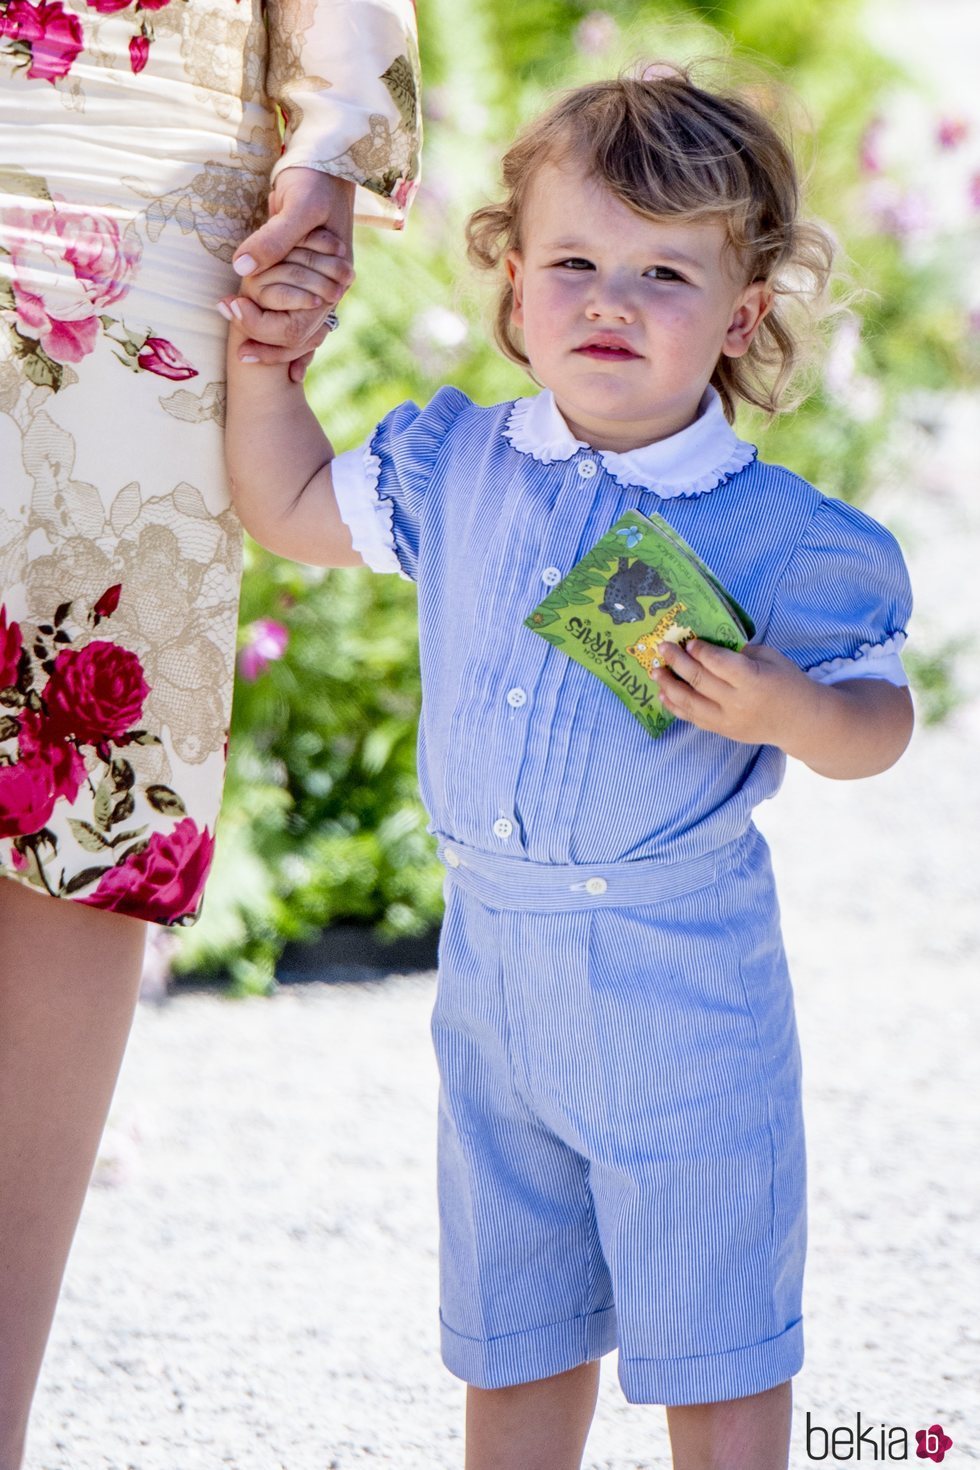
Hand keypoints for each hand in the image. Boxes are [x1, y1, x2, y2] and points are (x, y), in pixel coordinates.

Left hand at [229, 169, 355, 379]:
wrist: (330, 161)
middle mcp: (330, 291)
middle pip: (297, 339)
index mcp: (331, 280)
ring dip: (274, 347)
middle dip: (265, 346)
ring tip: (244, 353)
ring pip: (300, 337)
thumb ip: (272, 240)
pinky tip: (282, 367)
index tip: (228, 309)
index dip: (259, 326)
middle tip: (235, 348)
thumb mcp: (295, 206)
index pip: (294, 327)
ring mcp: (323, 288)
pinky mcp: (312, 281)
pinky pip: (302, 322)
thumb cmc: (315, 180)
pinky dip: (291, 346)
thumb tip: (241, 271)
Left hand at [650, 639, 814, 747]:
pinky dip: (676, 707)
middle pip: (700, 681)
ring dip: (669, 686)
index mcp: (754, 680)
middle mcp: (738, 703)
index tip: (688, 641)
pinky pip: (694, 719)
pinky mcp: (723, 731)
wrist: (799, 720)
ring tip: (656, 672)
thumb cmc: (786, 681)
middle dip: (678, 663)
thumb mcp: (769, 658)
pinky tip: (664, 695)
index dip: (700, 651)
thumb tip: (706, 643)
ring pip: (690, 703)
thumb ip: (738, 652)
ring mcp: (729, 721)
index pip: (719, 663)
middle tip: (662, 649)